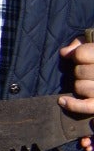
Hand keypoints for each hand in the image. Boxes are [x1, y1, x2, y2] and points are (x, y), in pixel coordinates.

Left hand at [59, 32, 93, 150]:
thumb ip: (80, 44)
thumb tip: (64, 53)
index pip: (81, 54)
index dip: (77, 55)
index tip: (80, 57)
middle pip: (78, 72)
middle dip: (79, 70)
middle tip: (87, 71)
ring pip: (79, 87)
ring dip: (79, 85)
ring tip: (88, 83)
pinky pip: (85, 106)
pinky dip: (73, 105)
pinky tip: (62, 100)